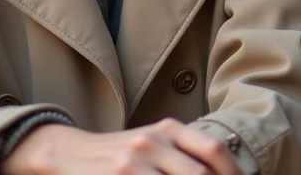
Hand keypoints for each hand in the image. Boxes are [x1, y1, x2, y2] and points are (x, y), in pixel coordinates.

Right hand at [0, 118, 242, 174]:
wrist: (67, 154)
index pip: (214, 149)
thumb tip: (225, 173)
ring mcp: (133, 163)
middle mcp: (153, 142)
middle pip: (199, 174)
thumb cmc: (121, 154)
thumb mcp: (154, 143)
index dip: (233, 173)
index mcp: (168, 129)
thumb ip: (184, 155)